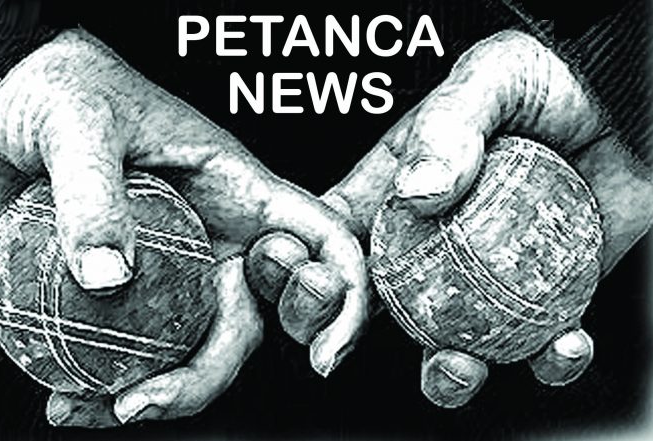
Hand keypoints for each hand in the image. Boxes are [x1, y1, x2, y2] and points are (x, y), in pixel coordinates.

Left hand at [0, 29, 367, 424]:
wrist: (4, 93)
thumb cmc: (60, 84)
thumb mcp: (79, 124)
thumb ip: (94, 195)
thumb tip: (106, 278)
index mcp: (237, 190)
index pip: (318, 241)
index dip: (341, 301)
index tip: (322, 359)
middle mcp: (214, 235)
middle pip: (242, 323)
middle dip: (204, 376)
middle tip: (139, 401)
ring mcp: (171, 264)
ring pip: (182, 345)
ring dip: (140, 388)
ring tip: (76, 405)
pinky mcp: (122, 280)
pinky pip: (124, 338)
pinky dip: (87, 365)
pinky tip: (41, 369)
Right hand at [321, 30, 652, 405]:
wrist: (627, 102)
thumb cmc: (551, 80)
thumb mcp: (490, 78)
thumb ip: (449, 126)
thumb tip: (417, 194)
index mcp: (399, 195)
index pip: (337, 238)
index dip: (313, 272)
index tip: (316, 294)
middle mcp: (431, 245)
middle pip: (370, 306)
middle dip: (341, 337)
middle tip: (342, 347)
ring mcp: (484, 279)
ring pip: (446, 346)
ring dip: (445, 377)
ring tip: (459, 365)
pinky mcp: (544, 299)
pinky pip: (540, 348)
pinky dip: (550, 361)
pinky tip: (564, 342)